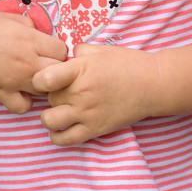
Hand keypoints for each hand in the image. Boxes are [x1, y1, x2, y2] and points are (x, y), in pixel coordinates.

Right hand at [0, 11, 66, 113]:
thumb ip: (30, 26)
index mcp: (29, 39)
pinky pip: (23, 107)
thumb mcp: (8, 17)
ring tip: (35, 79)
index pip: (62, 51)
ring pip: (46, 92)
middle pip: (59, 73)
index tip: (50, 51)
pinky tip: (20, 92)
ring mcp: (14, 80)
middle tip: (46, 66)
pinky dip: (24, 103)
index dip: (59, 51)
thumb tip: (41, 34)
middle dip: (57, 70)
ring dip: (44, 87)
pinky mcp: (1, 93)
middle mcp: (26, 61)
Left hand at [32, 44, 155, 145]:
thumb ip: (78, 52)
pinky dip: (58, 135)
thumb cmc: (127, 64)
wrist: (152, 85)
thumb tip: (64, 56)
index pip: (43, 79)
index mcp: (80, 70)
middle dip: (51, 95)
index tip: (46, 79)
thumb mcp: (100, 50)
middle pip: (48, 99)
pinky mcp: (95, 129)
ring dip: (50, 116)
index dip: (39, 79)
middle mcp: (80, 93)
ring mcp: (87, 113)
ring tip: (59, 110)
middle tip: (62, 92)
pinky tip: (63, 127)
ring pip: (50, 121)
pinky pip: (65, 139)